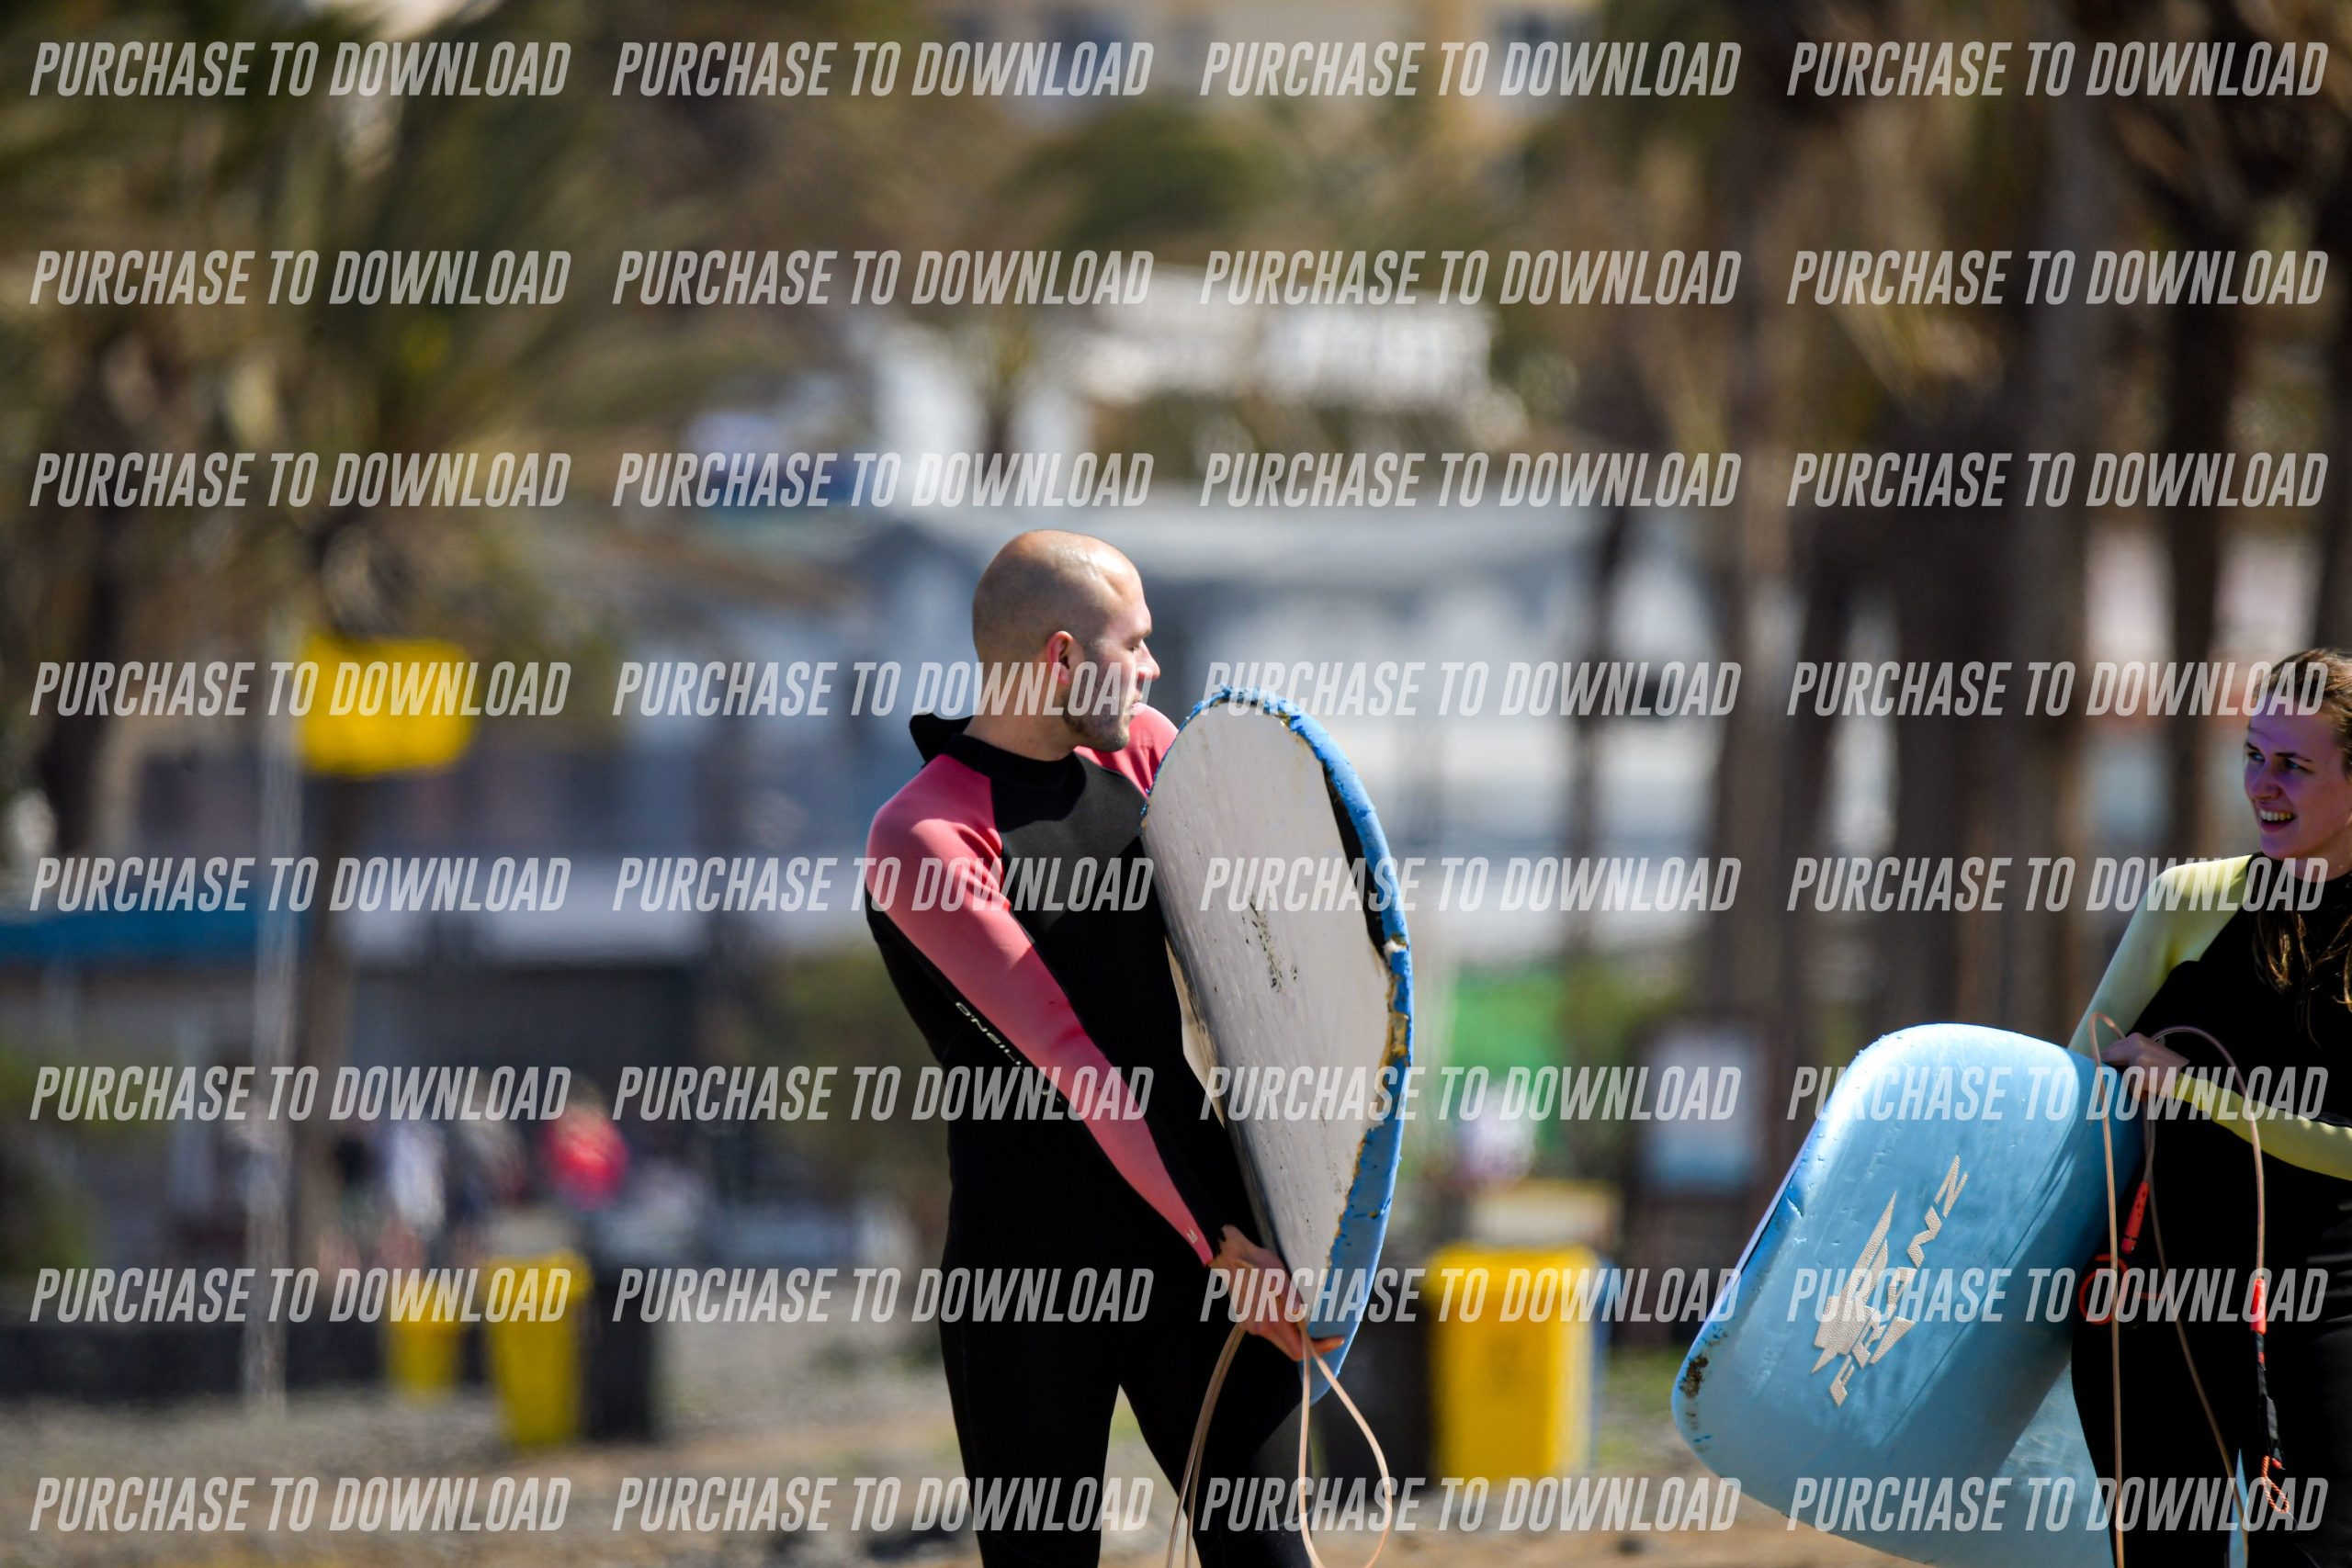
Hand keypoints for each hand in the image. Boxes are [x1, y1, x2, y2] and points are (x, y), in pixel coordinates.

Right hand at [1209, 1226, 1344, 1363]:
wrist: (1229, 1257)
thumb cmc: (1257, 1264)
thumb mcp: (1278, 1275)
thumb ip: (1289, 1295)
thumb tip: (1299, 1313)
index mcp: (1270, 1321)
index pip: (1298, 1349)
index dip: (1319, 1349)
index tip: (1337, 1339)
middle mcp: (1260, 1329)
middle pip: (1290, 1348)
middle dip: (1310, 1344)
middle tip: (1327, 1332)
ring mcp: (1250, 1326)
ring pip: (1280, 1339)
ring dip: (1296, 1334)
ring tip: (1308, 1319)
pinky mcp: (1245, 1321)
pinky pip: (1269, 1330)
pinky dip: (1282, 1326)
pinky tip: (1285, 1310)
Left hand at [2101, 1033, 2187, 1097]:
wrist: (2191, 1078)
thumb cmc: (2170, 1069)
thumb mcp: (2151, 1052)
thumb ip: (2131, 1053)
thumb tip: (2107, 1061)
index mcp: (2136, 1038)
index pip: (2109, 1050)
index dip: (2107, 1063)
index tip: (2106, 1071)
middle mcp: (2135, 1045)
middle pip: (2108, 1061)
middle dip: (2111, 1073)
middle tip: (2122, 1081)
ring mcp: (2138, 1059)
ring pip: (2123, 1078)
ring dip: (2133, 1086)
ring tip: (2149, 1086)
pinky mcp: (2141, 1074)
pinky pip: (2132, 1089)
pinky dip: (2140, 1094)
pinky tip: (2153, 1091)